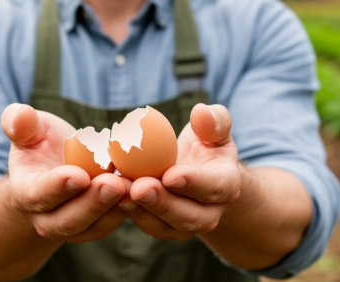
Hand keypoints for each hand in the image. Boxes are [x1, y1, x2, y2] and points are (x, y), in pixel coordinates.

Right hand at [1, 103, 127, 242]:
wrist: (55, 168)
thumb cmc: (41, 143)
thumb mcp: (29, 128)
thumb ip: (20, 122)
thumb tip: (19, 116)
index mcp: (25, 193)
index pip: (39, 194)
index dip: (58, 187)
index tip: (80, 175)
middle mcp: (46, 218)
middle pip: (69, 219)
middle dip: (92, 203)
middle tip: (114, 183)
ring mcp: (73, 227)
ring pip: (94, 225)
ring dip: (114, 208)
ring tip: (134, 187)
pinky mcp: (96, 226)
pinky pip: (112, 222)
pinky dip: (129, 209)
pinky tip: (145, 190)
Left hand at [119, 103, 241, 239]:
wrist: (198, 173)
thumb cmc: (206, 144)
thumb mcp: (215, 129)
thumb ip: (214, 120)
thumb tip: (201, 112)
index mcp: (227, 185)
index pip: (214, 187)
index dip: (193, 183)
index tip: (170, 175)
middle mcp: (210, 213)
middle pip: (188, 216)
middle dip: (162, 204)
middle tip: (139, 188)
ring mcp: (186, 225)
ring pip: (164, 225)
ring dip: (140, 211)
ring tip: (120, 192)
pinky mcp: (164, 228)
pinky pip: (147, 224)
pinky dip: (129, 212)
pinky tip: (112, 195)